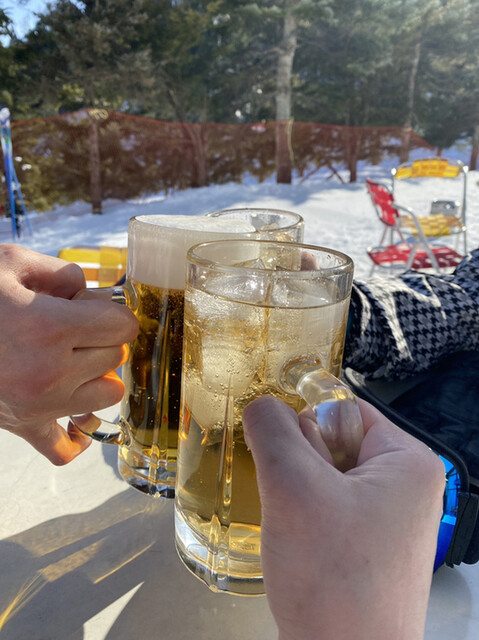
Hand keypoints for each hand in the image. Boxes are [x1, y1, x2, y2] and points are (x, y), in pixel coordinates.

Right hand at [0, 245, 137, 464]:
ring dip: (98, 374)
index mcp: (48, 327)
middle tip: (75, 326)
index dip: (114, 311)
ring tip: (73, 358)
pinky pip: (65, 448)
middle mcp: (48, 372)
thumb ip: (62, 272)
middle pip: (116, 356)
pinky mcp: (22, 426)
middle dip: (103, 337)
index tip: (95, 307)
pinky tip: (75, 410)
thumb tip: (90, 291)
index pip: (122, 326)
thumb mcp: (9, 263)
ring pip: (108, 395)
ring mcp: (37, 405)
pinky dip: (78, 433)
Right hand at [243, 396, 444, 639]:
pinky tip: (299, 545)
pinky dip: (301, 518)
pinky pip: (323, 509)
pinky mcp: (365, 547)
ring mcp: (385, 520)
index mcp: (407, 462)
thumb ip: (273, 430)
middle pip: (332, 442)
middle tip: (294, 502)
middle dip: (298, 464)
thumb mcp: (294, 487)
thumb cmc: (334, 582)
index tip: (279, 448)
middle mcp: (403, 488)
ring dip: (296, 493)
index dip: (305, 420)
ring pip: (321, 477)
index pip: (344, 409)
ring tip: (296, 529)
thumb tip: (262, 404)